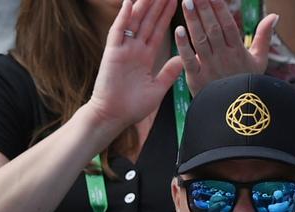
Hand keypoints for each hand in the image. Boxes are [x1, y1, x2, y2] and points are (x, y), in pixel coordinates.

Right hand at [89, 0, 184, 128]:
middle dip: (157, 4)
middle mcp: (135, 49)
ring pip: (135, 21)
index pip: (158, 30)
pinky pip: (118, 31)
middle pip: (148, 21)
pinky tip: (130, 2)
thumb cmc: (132, 107)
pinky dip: (123, 16)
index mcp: (145, 57)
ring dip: (143, 5)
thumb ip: (169, 73)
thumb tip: (182, 59)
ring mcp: (123, 49)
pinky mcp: (112, 53)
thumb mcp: (157, 89)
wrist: (113, 117)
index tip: (175, 0)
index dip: (166, 15)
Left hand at [175, 0, 275, 94]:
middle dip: (204, 9)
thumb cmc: (246, 83)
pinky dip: (183, 46)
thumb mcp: (259, 61)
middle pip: (213, 29)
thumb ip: (264, 37)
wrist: (236, 114)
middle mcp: (224, 58)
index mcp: (238, 51)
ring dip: (192, 21)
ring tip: (186, 2)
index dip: (220, 8)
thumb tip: (275, 15)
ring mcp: (210, 68)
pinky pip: (190, 60)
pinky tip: (178, 30)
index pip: (228, 25)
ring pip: (200, 40)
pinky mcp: (196, 79)